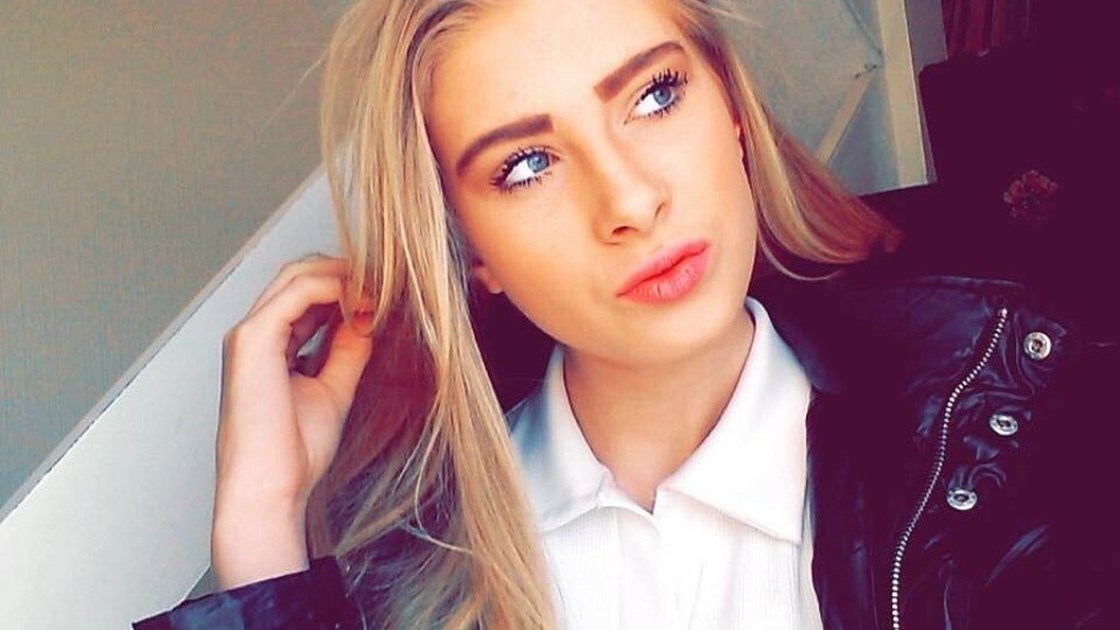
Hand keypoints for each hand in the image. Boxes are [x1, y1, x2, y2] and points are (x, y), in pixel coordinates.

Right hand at [211, 256, 373, 587]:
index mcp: (268, 348)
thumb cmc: (293, 454)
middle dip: (345, 273)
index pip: (305, 296)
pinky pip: (298, 292)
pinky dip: (335, 288)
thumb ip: (348, 352)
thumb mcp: (333, 390)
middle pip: (299, 276)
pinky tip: (365, 301)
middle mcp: (254, 335)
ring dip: (343, 275)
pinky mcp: (253, 338)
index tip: (387, 296)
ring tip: (382, 289)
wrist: (269, 490)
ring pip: (297, 275)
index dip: (346, 288)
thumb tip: (369, 320)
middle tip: (388, 282)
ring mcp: (249, 334)